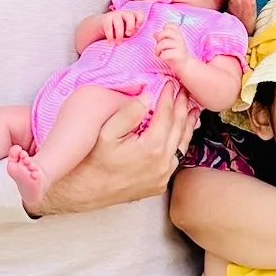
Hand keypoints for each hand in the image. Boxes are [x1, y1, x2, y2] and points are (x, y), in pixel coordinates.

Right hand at [28, 82, 195, 215]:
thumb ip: (129, 112)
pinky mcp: (159, 184)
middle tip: (185, 91)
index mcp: (152, 148)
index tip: (171, 84)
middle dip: (182, 107)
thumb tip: (147, 96)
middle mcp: (162, 164)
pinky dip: (180, 144)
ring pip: (181, 145)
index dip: (169, 96)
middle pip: (178, 128)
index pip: (166, 114)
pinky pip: (175, 160)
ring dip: (187, 126)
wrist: (83, 191)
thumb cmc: (91, 162)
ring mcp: (162, 176)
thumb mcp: (106, 132)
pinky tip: (180, 135)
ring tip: (191, 110)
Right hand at [101, 2, 143, 43]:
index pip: (139, 14)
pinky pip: (108, 27)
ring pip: (118, 22)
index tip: (137, 29)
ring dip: (119, 34)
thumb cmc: (119, 31)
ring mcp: (114, 15)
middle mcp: (124, 14)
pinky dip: (110, 36)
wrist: (103, 26)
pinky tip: (111, 43)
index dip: (139, 21)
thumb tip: (134, 38)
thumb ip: (132, 33)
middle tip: (128, 35)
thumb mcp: (127, 32)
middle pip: (130, 16)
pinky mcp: (105, 19)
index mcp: (132, 16)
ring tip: (118, 43)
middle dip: (130, 26)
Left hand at [153, 23, 190, 71]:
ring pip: (163, 43)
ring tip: (158, 53)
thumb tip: (155, 33)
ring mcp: (180, 47)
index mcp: (178, 34)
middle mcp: (179, 39)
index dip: (164, 30)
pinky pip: (165, 53)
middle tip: (159, 45)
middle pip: (166, 32)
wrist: (185, 65)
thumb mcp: (170, 43)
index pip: (170, 25)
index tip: (163, 37)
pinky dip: (161, 56)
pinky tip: (162, 57)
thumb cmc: (175, 53)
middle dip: (159, 38)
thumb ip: (162, 37)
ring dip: (157, 49)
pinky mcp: (178, 55)